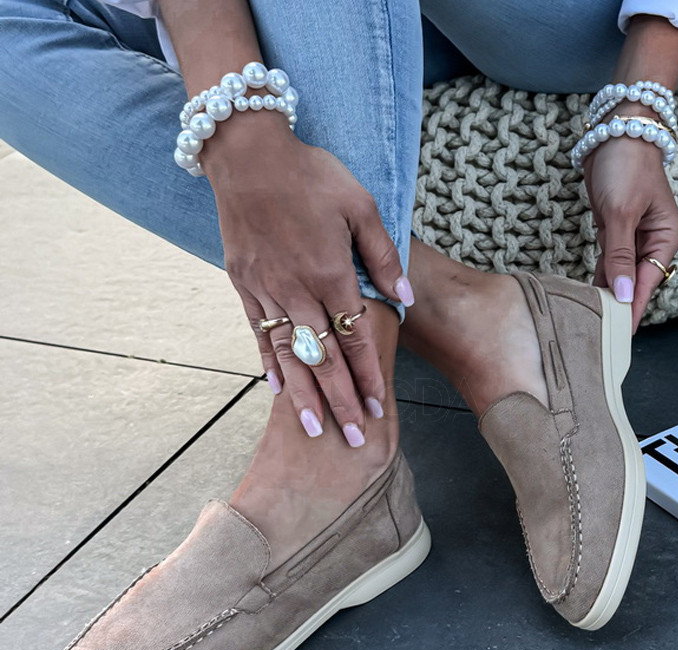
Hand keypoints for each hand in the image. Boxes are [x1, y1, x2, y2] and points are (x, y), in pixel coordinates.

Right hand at [202, 112, 409, 442]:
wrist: (248, 154)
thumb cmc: (311, 175)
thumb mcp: (361, 205)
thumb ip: (385, 257)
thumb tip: (406, 299)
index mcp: (331, 273)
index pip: (355, 338)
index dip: (367, 376)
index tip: (377, 407)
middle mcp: (297, 290)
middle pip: (324, 358)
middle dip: (341, 401)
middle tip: (353, 438)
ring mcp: (266, 290)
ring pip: (290, 354)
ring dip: (304, 395)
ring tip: (314, 430)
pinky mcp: (244, 284)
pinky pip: (258, 332)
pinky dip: (268, 363)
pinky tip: (276, 391)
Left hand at [583, 133, 677, 331]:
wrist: (617, 131)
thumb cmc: (625, 166)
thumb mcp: (619, 214)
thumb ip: (619, 256)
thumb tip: (622, 293)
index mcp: (666, 237)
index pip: (647, 281)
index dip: (632, 308)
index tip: (621, 335)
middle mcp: (654, 240)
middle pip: (635, 281)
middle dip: (619, 305)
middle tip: (599, 334)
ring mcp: (634, 236)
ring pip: (620, 274)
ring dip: (607, 293)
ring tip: (591, 321)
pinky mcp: (615, 230)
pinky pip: (609, 261)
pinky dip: (600, 277)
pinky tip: (589, 296)